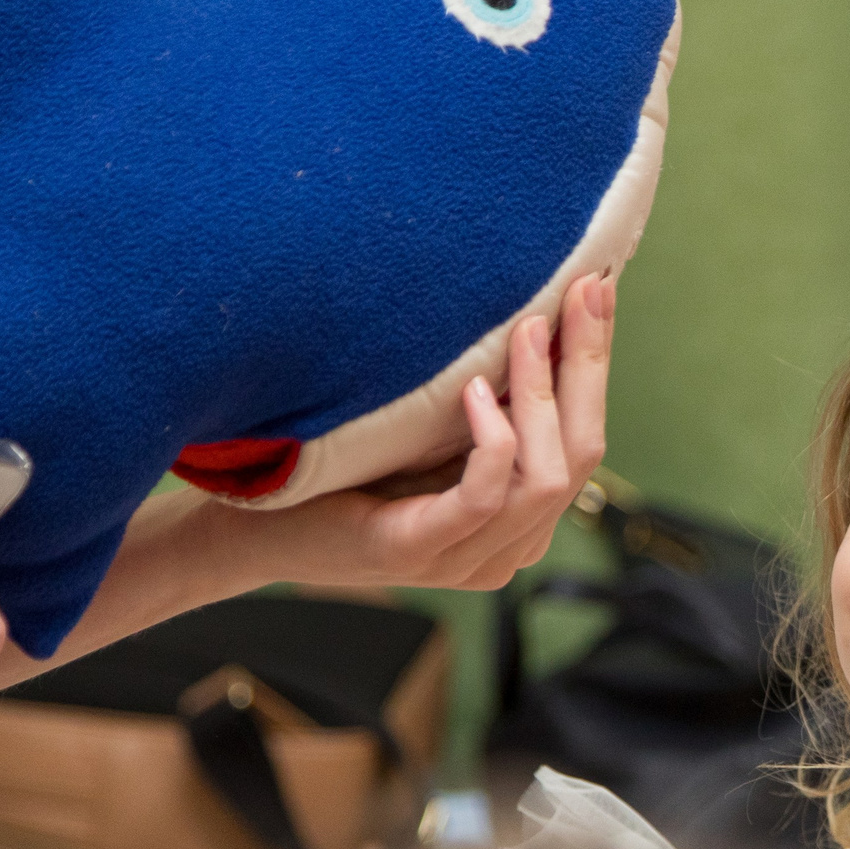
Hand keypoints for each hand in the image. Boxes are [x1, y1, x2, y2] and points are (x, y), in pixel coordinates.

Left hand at [249, 273, 613, 591]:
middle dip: (588, 366)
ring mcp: (468, 557)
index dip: (594, 366)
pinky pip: (486, 496)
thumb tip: (530, 314)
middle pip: (582, 456)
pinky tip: (474, 392)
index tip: (595, 290)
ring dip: (542, 393)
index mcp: (518, 519)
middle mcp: (508, 546)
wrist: (254, 528)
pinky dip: (493, 439)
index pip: (585, 442)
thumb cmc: (340, 473)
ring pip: (547, 477)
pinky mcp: (422, 552)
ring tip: (524, 330)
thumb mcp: (428, 432)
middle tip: (584, 291)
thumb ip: (484, 404)